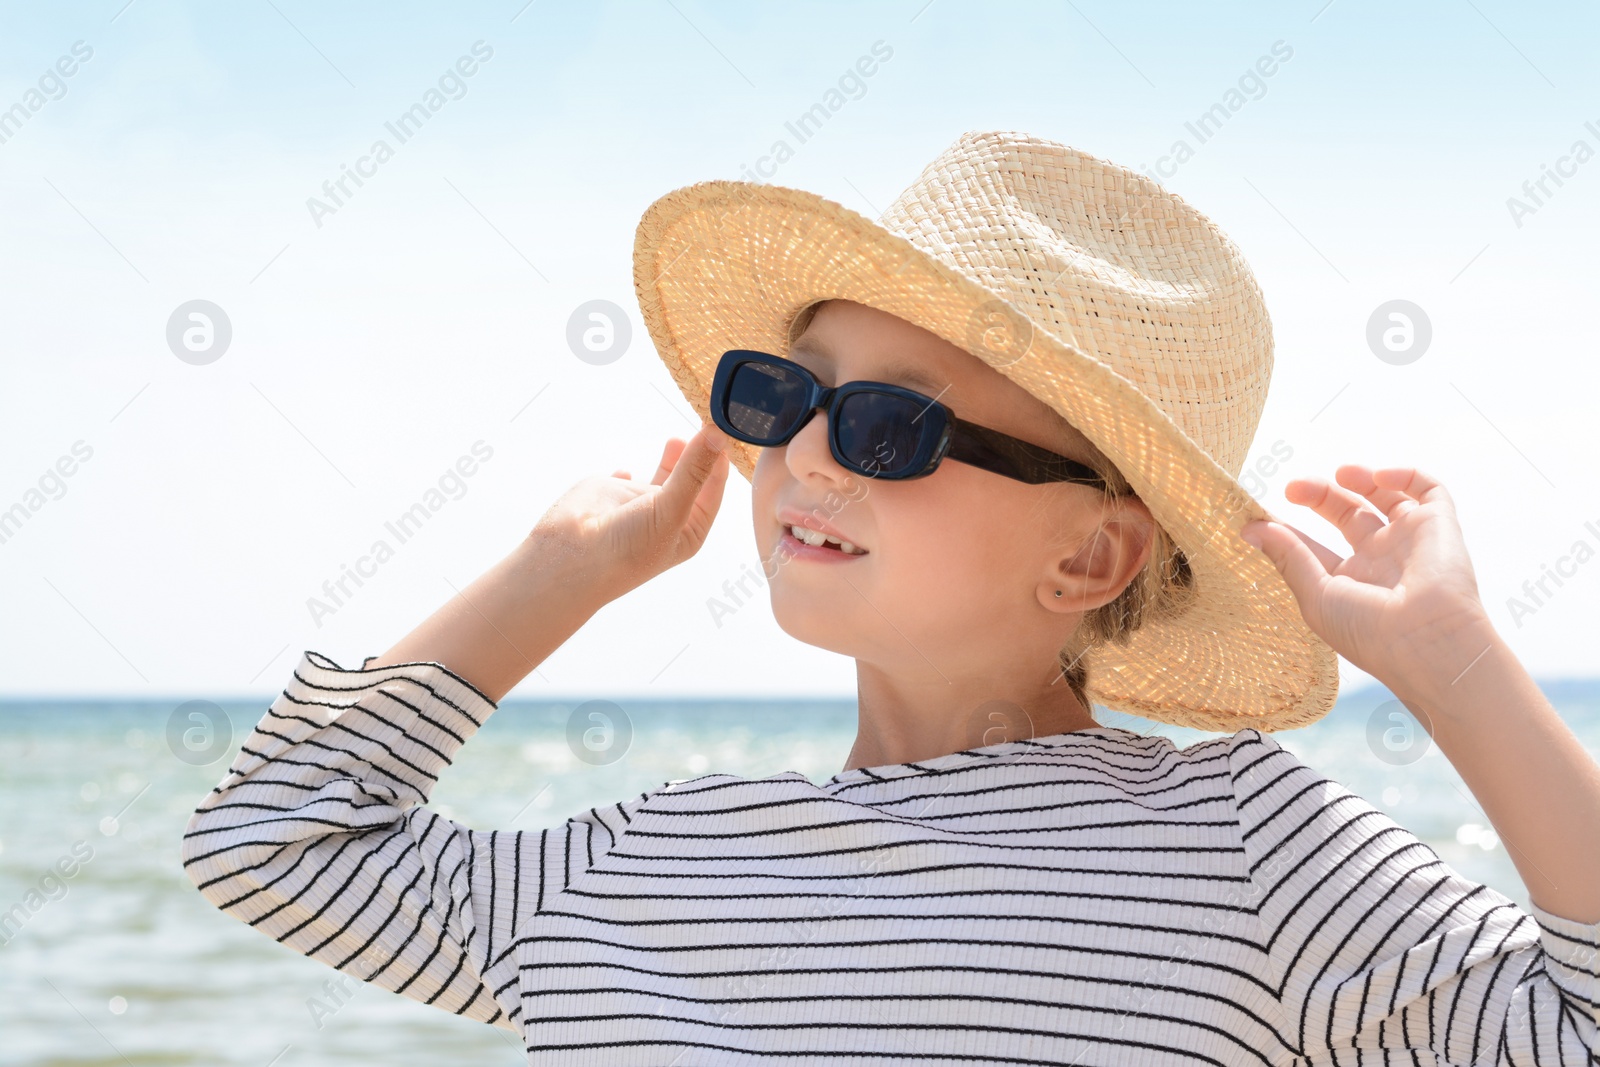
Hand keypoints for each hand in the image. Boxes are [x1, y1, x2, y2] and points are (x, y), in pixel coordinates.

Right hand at [530, 423, 732, 603]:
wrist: (572, 556)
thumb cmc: (628, 548)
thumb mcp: (669, 508)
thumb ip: (692, 471)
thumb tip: (715, 436)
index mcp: (689, 530)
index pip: (713, 489)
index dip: (718, 460)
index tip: (720, 430)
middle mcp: (668, 517)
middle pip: (692, 478)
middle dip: (698, 454)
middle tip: (702, 425)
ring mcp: (641, 505)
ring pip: (664, 474)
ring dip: (673, 457)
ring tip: (676, 440)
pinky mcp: (614, 494)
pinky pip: (629, 478)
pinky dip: (631, 472)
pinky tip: (627, 473)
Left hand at [1239, 465, 1492, 699]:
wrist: (1429, 641)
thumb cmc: (1369, 631)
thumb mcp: (1317, 596)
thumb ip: (1289, 558)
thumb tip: (1251, 529)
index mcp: (1349, 583)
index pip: (1314, 546)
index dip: (1287, 529)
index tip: (1256, 517)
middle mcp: (1380, 560)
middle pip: (1347, 513)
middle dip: (1320, 495)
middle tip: (1292, 487)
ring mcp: (1410, 541)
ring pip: (1385, 496)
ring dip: (1360, 478)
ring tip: (1339, 473)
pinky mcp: (1441, 525)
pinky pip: (1428, 489)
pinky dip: (1405, 474)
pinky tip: (1378, 476)